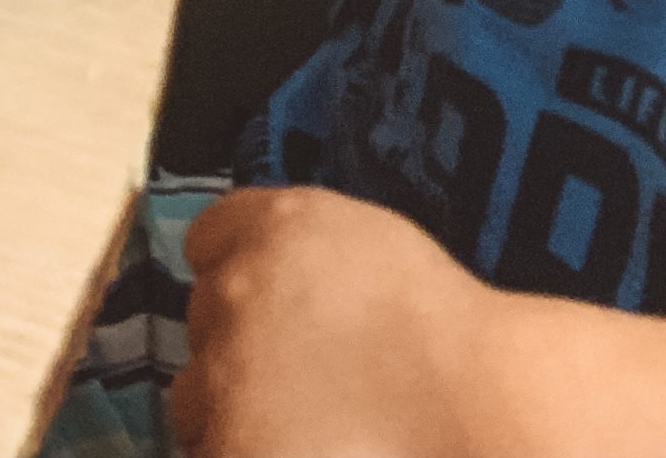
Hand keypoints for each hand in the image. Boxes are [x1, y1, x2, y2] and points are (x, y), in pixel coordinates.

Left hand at [172, 188, 492, 457]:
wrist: (470, 407)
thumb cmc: (440, 329)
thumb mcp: (366, 244)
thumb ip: (301, 248)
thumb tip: (275, 277)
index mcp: (274, 228)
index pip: (210, 237)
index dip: (237, 268)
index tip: (267, 301)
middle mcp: (236, 290)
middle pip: (203, 316)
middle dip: (239, 341)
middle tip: (296, 373)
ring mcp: (225, 374)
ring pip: (195, 394)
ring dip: (229, 404)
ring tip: (297, 424)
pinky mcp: (229, 445)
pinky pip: (212, 447)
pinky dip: (242, 447)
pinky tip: (295, 448)